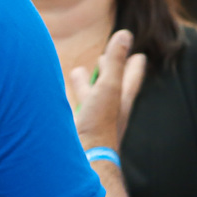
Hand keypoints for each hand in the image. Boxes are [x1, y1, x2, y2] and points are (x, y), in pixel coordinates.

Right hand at [70, 30, 146, 152]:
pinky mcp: (75, 130)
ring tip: (76, 72)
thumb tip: (125, 34)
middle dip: (107, 71)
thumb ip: (115, 62)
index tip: (140, 57)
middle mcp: (107, 112)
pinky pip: (73, 108)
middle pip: (109, 86)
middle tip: (104, 58)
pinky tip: (57, 97)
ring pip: (89, 97)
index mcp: (120, 101)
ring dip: (84, 84)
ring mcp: (91, 122)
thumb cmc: (98, 126)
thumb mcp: (108, 87)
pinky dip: (67, 97)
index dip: (134, 66)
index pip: (131, 78)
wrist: (82, 162)